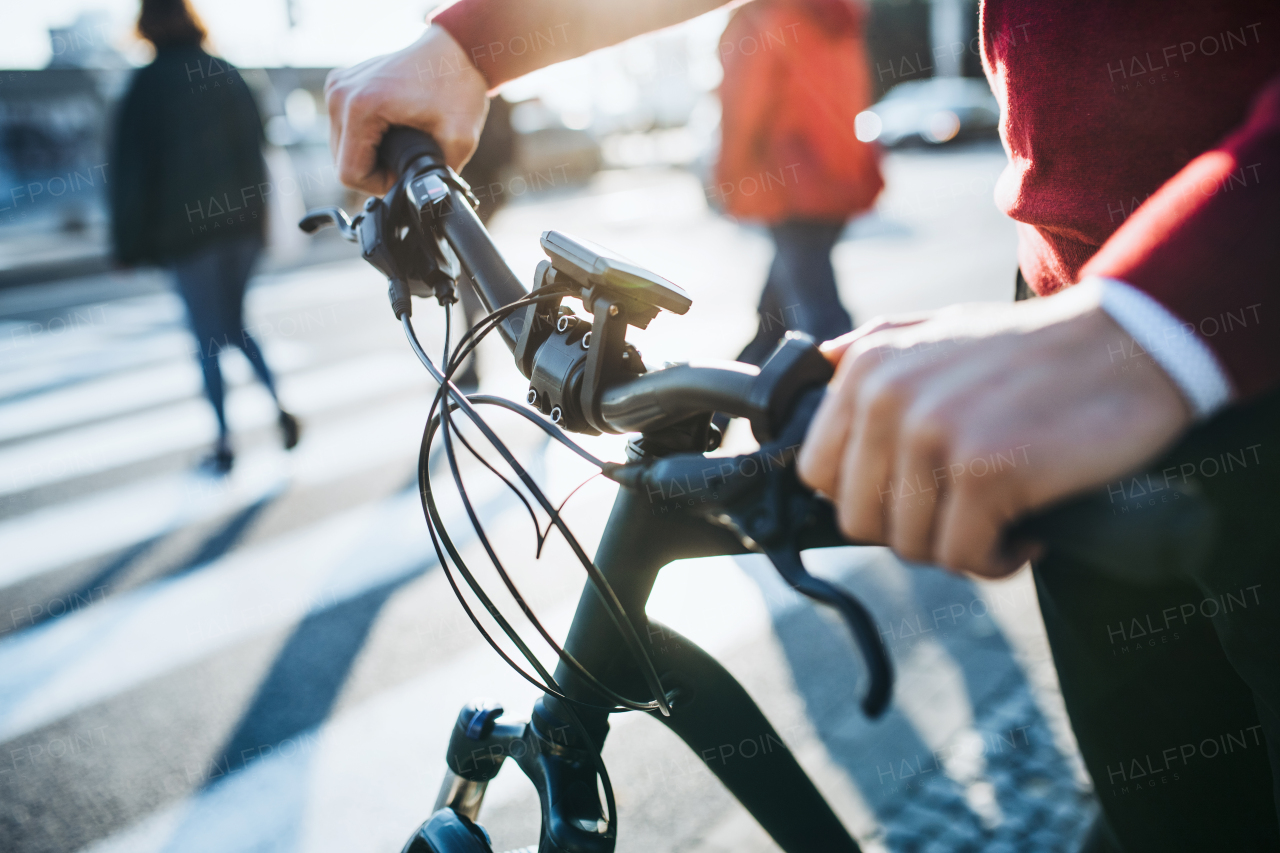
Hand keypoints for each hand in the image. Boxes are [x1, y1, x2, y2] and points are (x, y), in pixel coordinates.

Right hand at [325, 24, 489, 193]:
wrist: (457, 50)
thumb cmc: (458, 86)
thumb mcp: (459, 140)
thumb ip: (439, 177)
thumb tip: (430, 201)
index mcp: (360, 107)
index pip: (349, 174)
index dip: (380, 185)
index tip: (406, 174)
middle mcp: (340, 94)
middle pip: (342, 162)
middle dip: (375, 170)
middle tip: (409, 158)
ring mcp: (337, 86)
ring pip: (342, 147)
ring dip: (370, 155)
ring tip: (403, 143)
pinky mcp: (341, 84)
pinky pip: (345, 128)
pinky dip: (367, 137)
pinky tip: (392, 130)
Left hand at [796, 289, 1193, 576]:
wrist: (1128, 345)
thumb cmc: (1033, 352)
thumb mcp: (937, 330)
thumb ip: (870, 352)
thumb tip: (812, 380)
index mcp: (867, 367)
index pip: (818, 473)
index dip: (866, 499)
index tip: (912, 498)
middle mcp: (889, 396)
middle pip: (859, 519)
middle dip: (911, 530)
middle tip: (961, 515)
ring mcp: (934, 433)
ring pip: (908, 545)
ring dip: (957, 547)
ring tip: (998, 519)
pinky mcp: (984, 469)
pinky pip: (960, 556)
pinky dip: (995, 560)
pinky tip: (1025, 533)